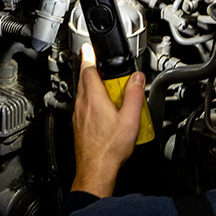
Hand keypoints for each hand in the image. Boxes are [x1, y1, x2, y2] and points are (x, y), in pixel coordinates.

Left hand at [69, 44, 144, 197]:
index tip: (88, 47)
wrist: (96, 168)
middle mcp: (82, 105)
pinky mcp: (78, 124)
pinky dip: (91, 100)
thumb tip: (137, 78)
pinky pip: (83, 105)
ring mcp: (78, 115)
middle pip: (83, 79)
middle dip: (90, 68)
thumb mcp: (130, 119)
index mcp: (94, 99)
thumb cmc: (110, 148)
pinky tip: (102, 109)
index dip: (89, 56)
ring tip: (106, 87)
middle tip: (100, 64)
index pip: (88, 70)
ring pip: (82, 92)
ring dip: (91, 85)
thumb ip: (134, 95)